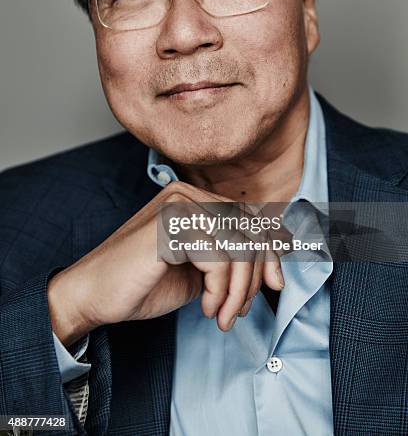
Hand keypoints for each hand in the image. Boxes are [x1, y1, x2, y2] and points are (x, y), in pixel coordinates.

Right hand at [47, 181, 283, 346]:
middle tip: (240, 309)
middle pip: (249, 230)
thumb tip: (276, 264)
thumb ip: (231, 257)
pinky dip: (220, 291)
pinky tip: (207, 308)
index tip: (274, 285)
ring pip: (238, 246)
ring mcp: (178, 207)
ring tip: (223, 315)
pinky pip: (218, 259)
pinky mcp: (170, 227)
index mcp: (194, 198)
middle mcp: (187, 194)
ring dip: (238, 291)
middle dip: (255, 276)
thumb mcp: (200, 268)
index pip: (250, 218)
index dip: (270, 252)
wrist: (95, 294)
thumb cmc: (144, 282)